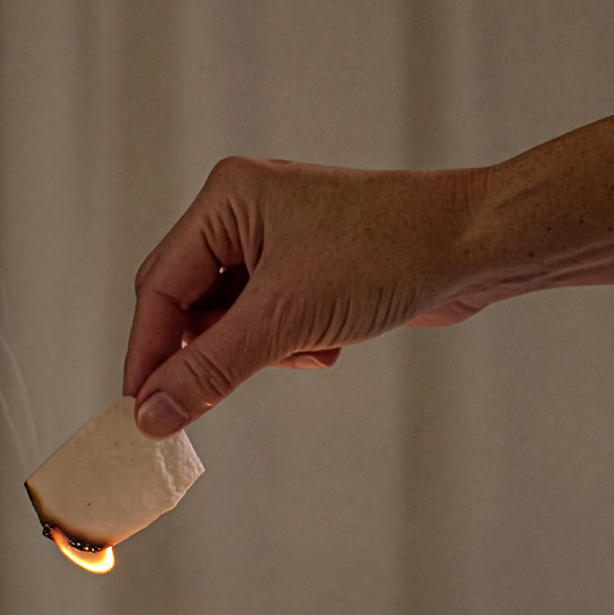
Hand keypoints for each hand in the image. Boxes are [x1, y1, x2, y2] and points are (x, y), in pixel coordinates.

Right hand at [122, 157, 501, 436]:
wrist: (474, 245)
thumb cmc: (387, 255)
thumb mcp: (286, 320)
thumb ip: (211, 371)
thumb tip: (152, 415)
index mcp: (226, 199)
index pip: (160, 285)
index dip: (147, 353)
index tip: (139, 411)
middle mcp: (244, 211)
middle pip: (190, 303)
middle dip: (209, 353)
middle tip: (198, 406)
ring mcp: (278, 238)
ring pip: (231, 319)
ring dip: (260, 350)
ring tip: (306, 349)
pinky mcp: (310, 266)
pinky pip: (270, 319)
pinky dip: (291, 343)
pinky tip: (329, 343)